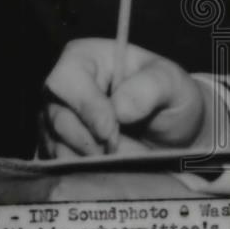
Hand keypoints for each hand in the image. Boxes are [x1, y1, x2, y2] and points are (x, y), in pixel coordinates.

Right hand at [38, 38, 211, 157]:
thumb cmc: (169, 96)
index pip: (67, 79)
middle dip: (91, 141)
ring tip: (128, 156)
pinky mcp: (60, 147)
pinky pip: (62, 165)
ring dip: (93, 159)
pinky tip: (114, 166)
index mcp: (85, 57)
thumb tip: (120, 107)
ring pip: (58, 145)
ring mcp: (58, 119)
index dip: (86, 107)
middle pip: (57, 117)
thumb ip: (150, 86)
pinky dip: (88, 171)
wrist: (171, 130)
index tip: (111, 130)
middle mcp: (64, 88)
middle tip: (123, 149)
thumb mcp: (172, 83)